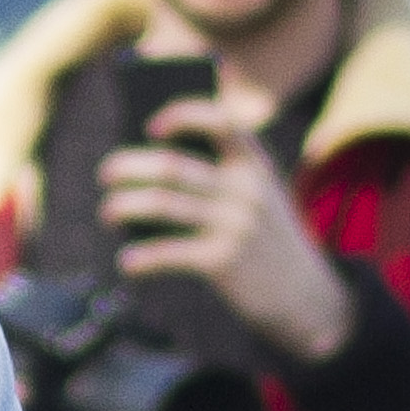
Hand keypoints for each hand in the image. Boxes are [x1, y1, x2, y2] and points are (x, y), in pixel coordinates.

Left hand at [103, 93, 351, 363]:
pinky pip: (166, 252)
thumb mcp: (257, 195)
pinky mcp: (222, 261)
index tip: (152, 127)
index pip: (221, 122)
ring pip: (161, 203)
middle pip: (171, 166)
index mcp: (254, 164)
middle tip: (105, 174)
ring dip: (122, 206)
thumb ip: (220, 172)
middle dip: (128, 166)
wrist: (304, 295)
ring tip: (108, 213)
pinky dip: (139, 258)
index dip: (183, 116)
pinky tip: (127, 262)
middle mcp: (246, 189)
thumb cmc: (263, 238)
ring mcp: (235, 224)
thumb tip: (147, 159)